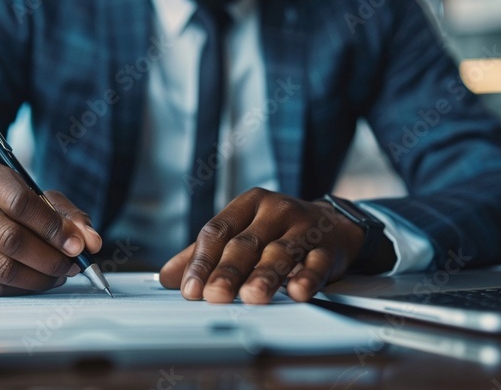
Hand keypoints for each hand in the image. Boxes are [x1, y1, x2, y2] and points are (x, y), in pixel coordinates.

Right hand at [0, 163, 101, 295]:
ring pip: (3, 267)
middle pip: (12, 239)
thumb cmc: (6, 210)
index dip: (54, 229)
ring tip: (57, 276)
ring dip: (39, 278)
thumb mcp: (40, 201)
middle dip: (50, 258)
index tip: (77, 247)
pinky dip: (21, 289)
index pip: (22, 204)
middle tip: (71, 267)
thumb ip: (69, 218)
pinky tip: (36, 283)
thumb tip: (91, 242)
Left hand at [159, 188, 364, 303]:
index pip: (217, 231)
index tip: (189, 289)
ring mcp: (303, 227)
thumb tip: (167, 277)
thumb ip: (203, 253)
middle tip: (215, 296)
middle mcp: (274, 211)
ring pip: (281, 252)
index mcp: (247, 204)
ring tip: (252, 296)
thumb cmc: (276, 231)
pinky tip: (297, 291)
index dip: (201, 261)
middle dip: (228, 272)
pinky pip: (317, 263)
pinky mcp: (327, 247)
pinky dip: (307, 277)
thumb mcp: (240, 233)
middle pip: (246, 243)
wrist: (333, 224)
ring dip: (265, 276)